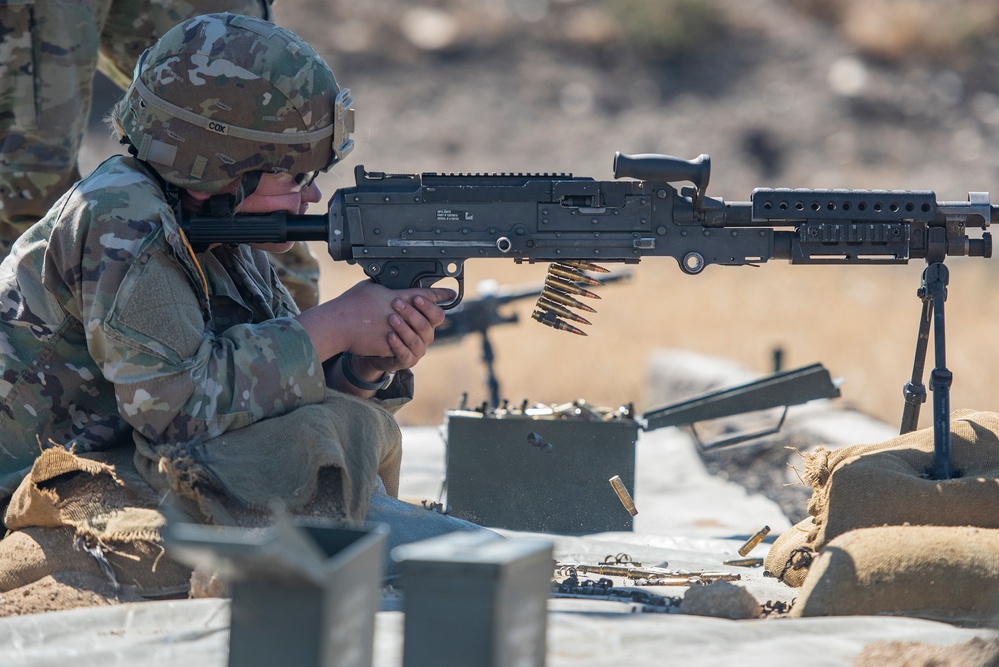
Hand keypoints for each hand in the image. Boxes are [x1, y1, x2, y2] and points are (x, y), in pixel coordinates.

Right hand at [296, 279, 453, 362]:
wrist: (337, 325)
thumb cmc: (349, 305)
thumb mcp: (369, 289)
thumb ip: (384, 289)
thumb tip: (390, 285)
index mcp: (396, 296)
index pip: (424, 294)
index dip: (440, 294)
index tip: (451, 293)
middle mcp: (400, 312)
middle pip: (425, 316)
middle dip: (429, 315)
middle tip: (432, 314)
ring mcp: (396, 329)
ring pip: (417, 333)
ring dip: (414, 332)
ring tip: (410, 331)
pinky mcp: (389, 344)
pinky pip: (402, 346)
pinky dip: (400, 344)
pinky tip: (396, 343)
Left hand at [353, 293, 444, 373]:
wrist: (371, 344)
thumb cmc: (383, 322)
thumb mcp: (390, 304)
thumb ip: (399, 292)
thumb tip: (397, 271)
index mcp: (426, 321)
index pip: (437, 313)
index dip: (429, 305)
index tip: (417, 297)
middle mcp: (425, 336)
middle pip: (427, 325)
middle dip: (412, 313)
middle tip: (397, 302)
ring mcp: (417, 349)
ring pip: (416, 339)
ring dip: (404, 327)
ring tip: (391, 318)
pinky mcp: (407, 360)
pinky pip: (405, 353)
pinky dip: (397, 344)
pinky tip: (389, 336)